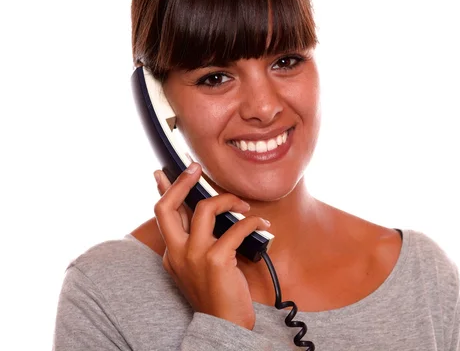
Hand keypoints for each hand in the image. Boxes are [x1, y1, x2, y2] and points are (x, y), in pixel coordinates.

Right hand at [153, 162, 270, 329]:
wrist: (224, 324)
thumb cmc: (217, 293)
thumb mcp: (198, 265)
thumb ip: (199, 239)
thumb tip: (204, 212)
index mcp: (171, 253)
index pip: (162, 214)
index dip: (164, 190)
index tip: (164, 172)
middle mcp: (177, 253)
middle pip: (167, 207)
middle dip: (181, 182)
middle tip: (195, 169)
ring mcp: (194, 256)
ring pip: (205, 209)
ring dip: (228, 200)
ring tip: (243, 206)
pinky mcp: (216, 260)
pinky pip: (236, 228)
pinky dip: (253, 222)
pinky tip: (262, 225)